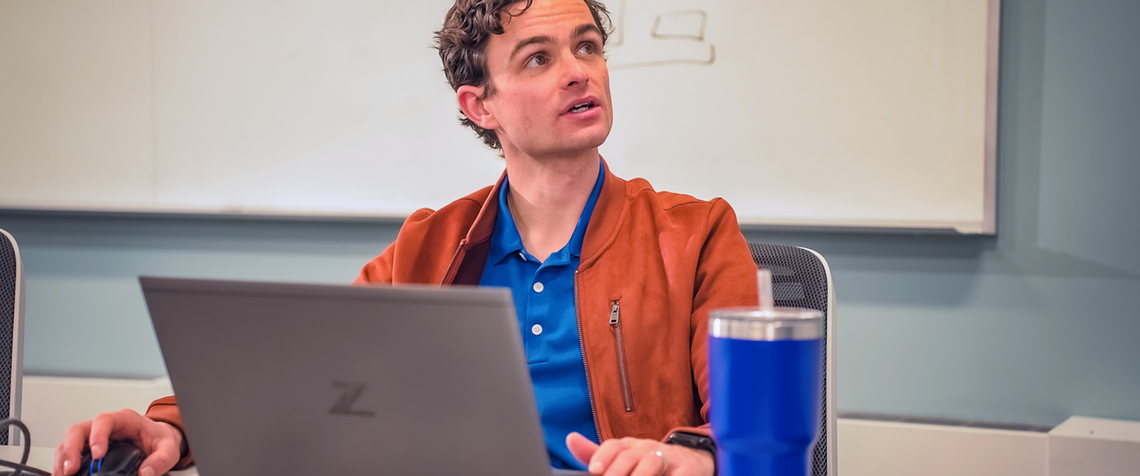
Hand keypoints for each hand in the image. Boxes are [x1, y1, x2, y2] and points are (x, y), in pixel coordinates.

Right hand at [52, 409, 183, 475]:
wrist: (158, 439)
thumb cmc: (159, 438)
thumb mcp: (168, 448)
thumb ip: (161, 459)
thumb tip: (146, 472)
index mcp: (125, 420)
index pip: (105, 420)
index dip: (97, 435)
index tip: (97, 454)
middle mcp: (106, 426)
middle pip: (79, 430)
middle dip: (72, 449)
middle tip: (71, 468)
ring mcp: (94, 436)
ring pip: (70, 441)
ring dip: (64, 458)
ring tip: (63, 474)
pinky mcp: (89, 448)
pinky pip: (71, 452)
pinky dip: (65, 463)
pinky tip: (64, 474)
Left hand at [566, 432, 713, 475]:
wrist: (693, 461)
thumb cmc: (649, 462)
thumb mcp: (623, 457)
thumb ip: (596, 453)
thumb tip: (571, 439)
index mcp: (629, 446)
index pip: (614, 446)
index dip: (602, 456)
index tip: (594, 471)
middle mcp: (646, 449)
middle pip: (630, 456)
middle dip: (618, 471)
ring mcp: (668, 458)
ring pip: (652, 464)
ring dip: (640, 475)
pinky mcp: (688, 470)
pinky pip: (678, 475)